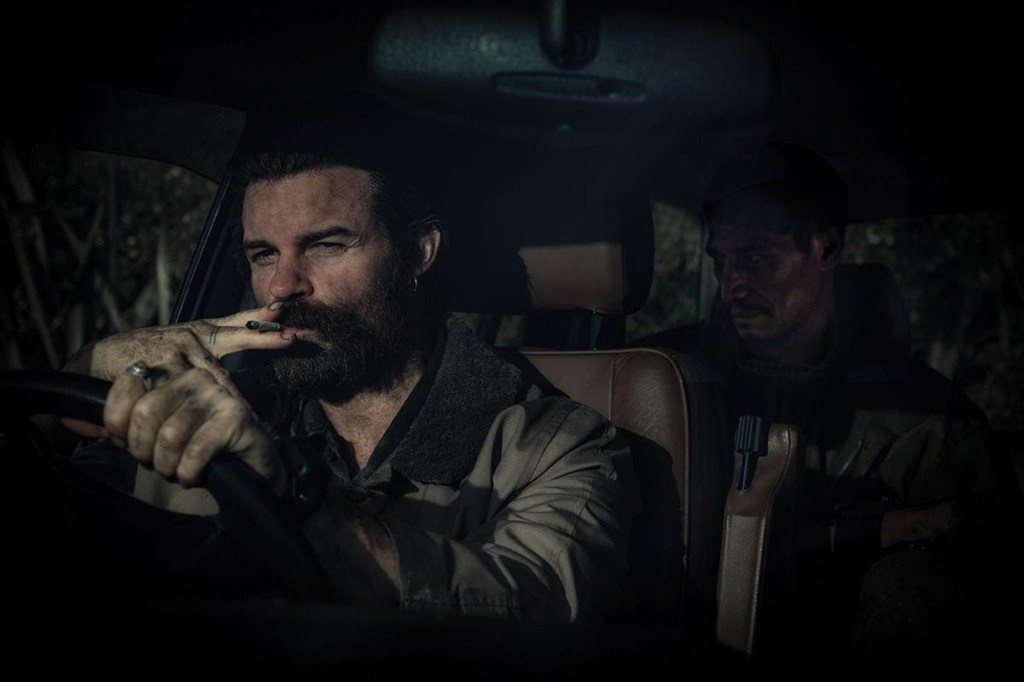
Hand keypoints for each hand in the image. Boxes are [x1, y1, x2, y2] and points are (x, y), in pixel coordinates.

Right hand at [77, 303, 295, 394]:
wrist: (97, 362)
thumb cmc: (143, 359)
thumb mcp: (177, 352)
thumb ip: (204, 363)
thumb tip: (235, 383)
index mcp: (200, 332)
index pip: (237, 322)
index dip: (263, 317)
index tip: (285, 310)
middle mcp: (193, 336)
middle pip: (237, 336)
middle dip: (267, 337)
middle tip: (293, 337)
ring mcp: (178, 348)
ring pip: (216, 375)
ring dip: (236, 393)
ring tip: (258, 404)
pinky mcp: (162, 364)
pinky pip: (190, 390)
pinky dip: (203, 405)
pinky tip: (216, 414)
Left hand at [99, 359, 281, 487]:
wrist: (249, 466)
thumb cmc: (197, 448)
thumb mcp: (149, 435)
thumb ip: (113, 426)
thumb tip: (66, 418)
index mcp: (171, 372)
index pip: (126, 387)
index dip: (118, 424)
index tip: (131, 443)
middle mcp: (194, 376)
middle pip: (144, 412)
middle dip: (143, 450)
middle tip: (156, 464)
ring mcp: (217, 394)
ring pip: (169, 435)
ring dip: (168, 466)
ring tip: (178, 471)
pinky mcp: (236, 417)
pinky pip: (195, 451)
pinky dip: (189, 473)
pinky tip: (195, 476)